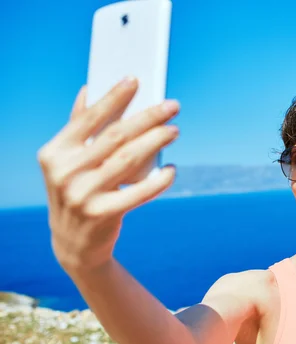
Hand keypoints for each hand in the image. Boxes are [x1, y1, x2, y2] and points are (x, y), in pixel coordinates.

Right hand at [37, 77, 179, 273]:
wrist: (73, 244)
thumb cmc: (77, 192)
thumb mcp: (68, 163)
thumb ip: (78, 129)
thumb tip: (88, 90)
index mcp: (55, 153)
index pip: (89, 118)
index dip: (114, 98)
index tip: (136, 80)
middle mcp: (65, 172)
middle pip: (115, 136)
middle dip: (147, 117)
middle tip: (172, 106)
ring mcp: (82, 195)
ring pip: (128, 160)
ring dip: (156, 141)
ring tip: (174, 130)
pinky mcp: (102, 214)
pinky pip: (138, 192)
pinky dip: (158, 180)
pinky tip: (171, 169)